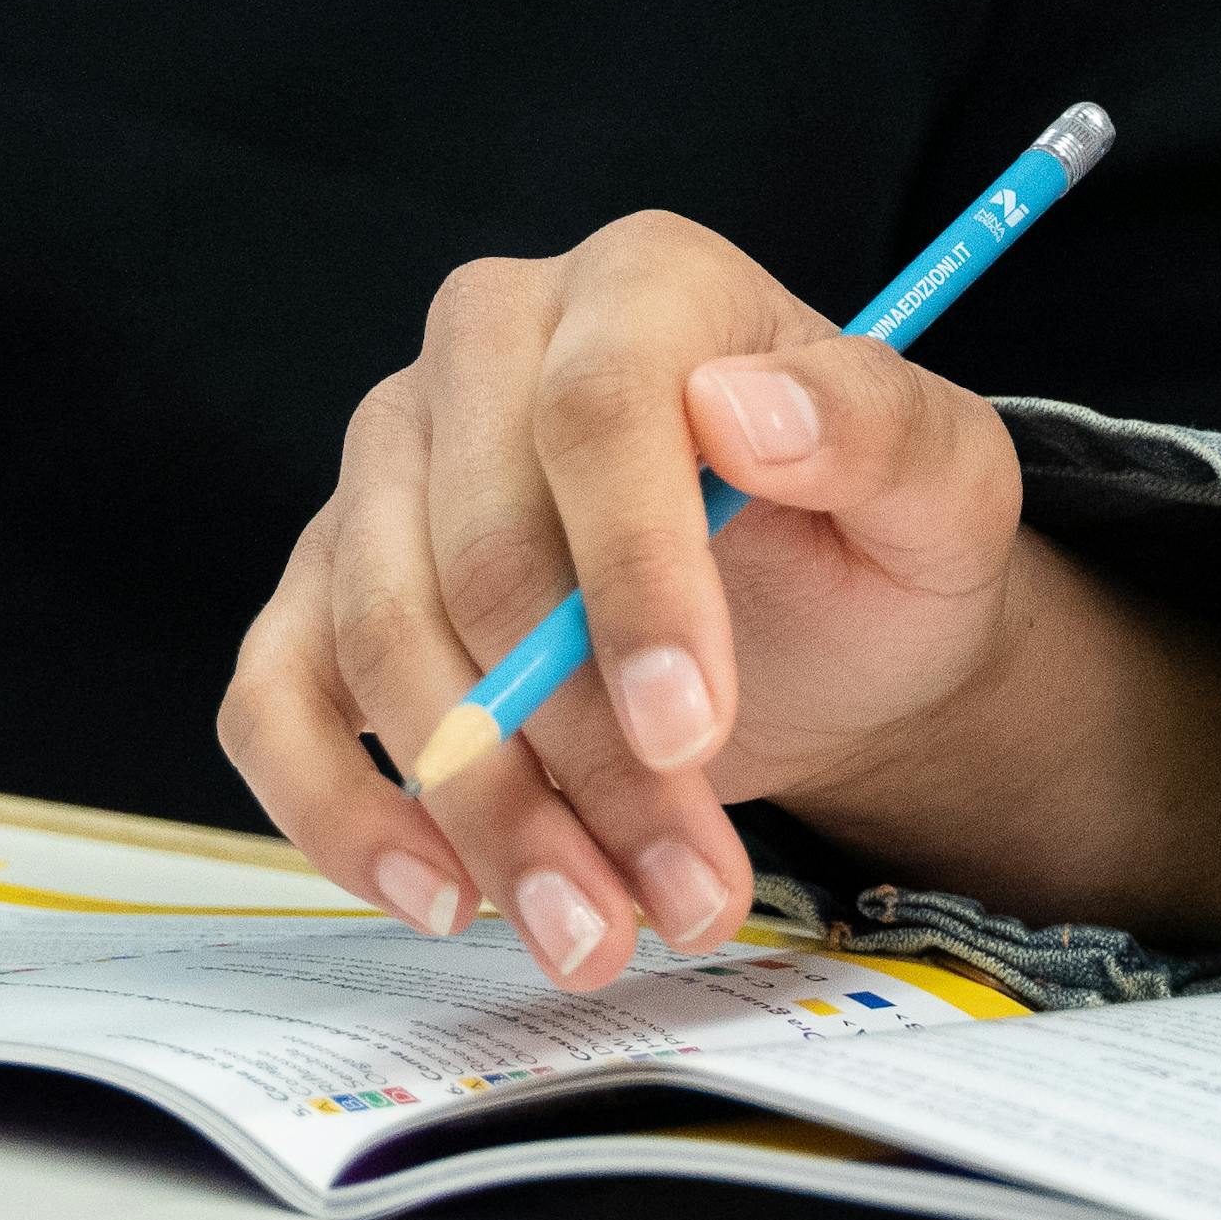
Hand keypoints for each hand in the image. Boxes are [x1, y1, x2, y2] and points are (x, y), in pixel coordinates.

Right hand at [216, 208, 1059, 988]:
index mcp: (639, 286)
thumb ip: (877, 428)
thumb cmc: (876, 544)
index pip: (595, 409)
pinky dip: (340, 810)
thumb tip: (745, 408)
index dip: (632, 578)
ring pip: (379, 641)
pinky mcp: (326, 584)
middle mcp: (485, 347)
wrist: (828, 634)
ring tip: (600, 933)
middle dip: (580, 752)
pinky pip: (275, 695)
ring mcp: (386, 465)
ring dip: (487, 815)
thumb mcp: (944, 488)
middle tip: (684, 892)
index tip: (690, 730)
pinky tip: (445, 898)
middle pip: (480, 552)